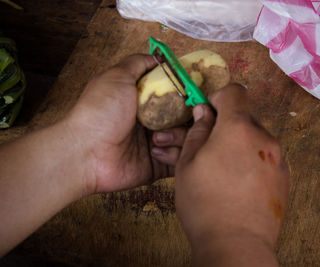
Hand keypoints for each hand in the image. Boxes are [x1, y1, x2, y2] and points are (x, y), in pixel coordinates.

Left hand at [66, 54, 186, 193]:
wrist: (86, 152)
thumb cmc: (99, 113)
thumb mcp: (117, 77)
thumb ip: (138, 63)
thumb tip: (158, 55)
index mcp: (146, 102)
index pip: (178, 95)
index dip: (191, 94)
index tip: (199, 93)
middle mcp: (154, 121)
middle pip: (188, 117)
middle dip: (190, 117)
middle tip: (185, 117)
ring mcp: (158, 144)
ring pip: (188, 138)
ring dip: (177, 136)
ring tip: (156, 139)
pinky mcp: (159, 164)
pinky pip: (180, 159)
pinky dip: (173, 154)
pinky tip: (154, 151)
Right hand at [175, 84, 289, 265]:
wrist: (236, 245)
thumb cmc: (205, 204)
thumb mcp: (188, 164)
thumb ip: (197, 132)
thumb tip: (204, 112)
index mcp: (239, 128)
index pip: (234, 92)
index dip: (218, 98)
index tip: (207, 114)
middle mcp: (265, 138)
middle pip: (245, 117)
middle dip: (226, 126)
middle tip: (208, 147)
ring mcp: (279, 159)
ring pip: (255, 139)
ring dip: (239, 145)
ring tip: (222, 170)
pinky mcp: (285, 178)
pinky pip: (266, 158)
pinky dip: (252, 162)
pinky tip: (238, 184)